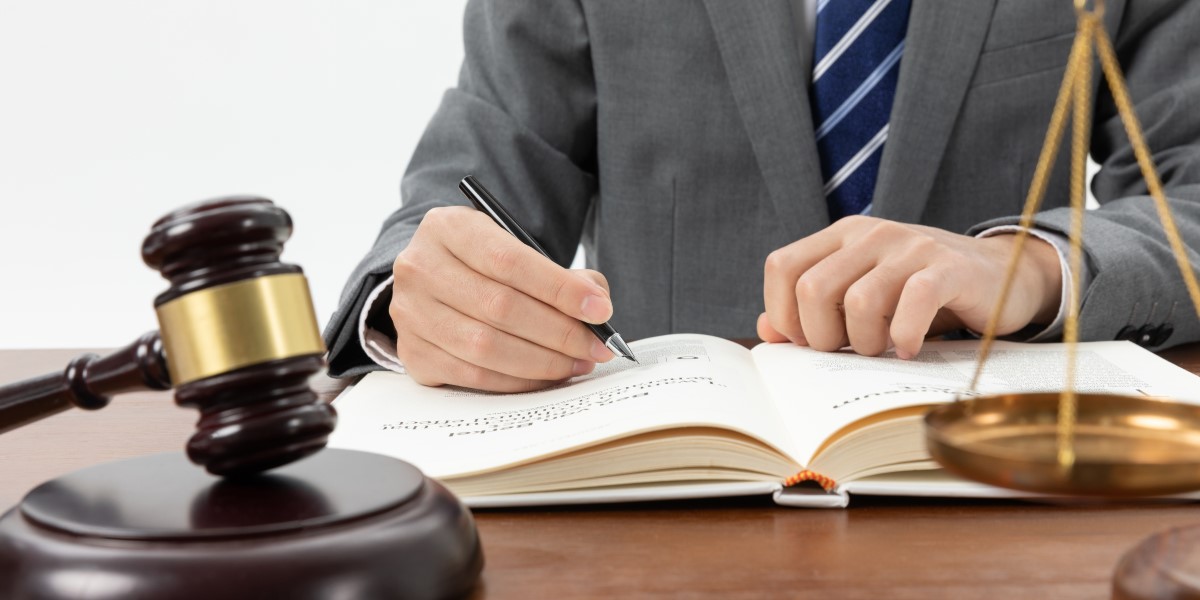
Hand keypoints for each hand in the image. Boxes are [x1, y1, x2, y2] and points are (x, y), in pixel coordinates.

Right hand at [389, 206, 614, 391]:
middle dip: (560, 332)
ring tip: (577, 362)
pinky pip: (473, 375)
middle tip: (597, 346)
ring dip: (542, 361)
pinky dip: (517, 381)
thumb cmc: (483, 265)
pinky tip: (545, 375)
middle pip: (500, 307)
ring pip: (486, 347)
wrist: (433, 280)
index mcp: (448, 228)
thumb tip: (595, 304)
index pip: (510, 261)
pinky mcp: (412, 353)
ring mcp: (411, 313)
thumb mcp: (515, 248)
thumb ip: (559, 274)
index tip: (600, 310)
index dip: (560, 289)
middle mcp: (420, 268)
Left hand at [758, 216, 1062, 357]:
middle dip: (822, 336)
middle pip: (812, 289)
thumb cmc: (919, 294)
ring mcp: (911, 247)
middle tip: (848, 350)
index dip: (784, 313)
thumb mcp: (861, 296)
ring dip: (865, 342)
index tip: (808, 341)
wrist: (1000, 276)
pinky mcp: (949, 269)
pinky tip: (910, 349)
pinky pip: (912, 303)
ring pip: (858, 301)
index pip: (782, 267)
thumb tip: (767, 331)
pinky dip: (904, 337)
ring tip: (882, 349)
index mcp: (842, 236)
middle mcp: (872, 234)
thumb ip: (812, 311)